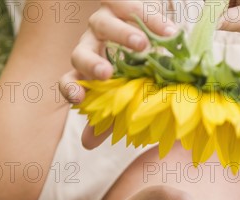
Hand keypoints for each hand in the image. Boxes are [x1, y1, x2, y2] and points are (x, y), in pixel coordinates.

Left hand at [60, 0, 177, 147]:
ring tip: (144, 46)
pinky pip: (131, 6)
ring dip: (121, 35)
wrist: (160, 47)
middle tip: (108, 74)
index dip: (71, 89)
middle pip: (80, 54)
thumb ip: (107, 122)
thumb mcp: (125, 100)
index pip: (69, 81)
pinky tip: (170, 33)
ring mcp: (105, 22)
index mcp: (88, 74)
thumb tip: (87, 145)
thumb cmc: (139, 79)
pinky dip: (151, 18)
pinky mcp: (123, 5)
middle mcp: (91, 46)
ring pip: (101, 24)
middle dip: (92, 65)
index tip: (79, 99)